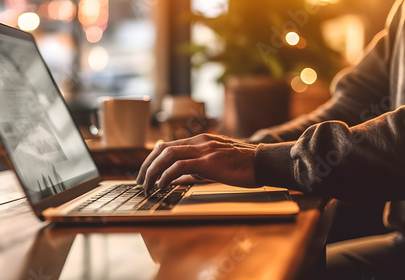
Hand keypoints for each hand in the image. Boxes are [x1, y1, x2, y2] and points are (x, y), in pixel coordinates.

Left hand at [136, 133, 257, 192]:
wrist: (264, 162)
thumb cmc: (242, 166)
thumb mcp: (214, 166)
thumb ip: (193, 171)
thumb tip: (174, 181)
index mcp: (199, 141)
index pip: (166, 146)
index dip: (151, 160)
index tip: (144, 174)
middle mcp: (199, 141)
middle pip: (162, 149)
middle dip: (146, 166)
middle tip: (140, 182)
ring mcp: (204, 149)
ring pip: (168, 155)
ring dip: (153, 171)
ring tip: (148, 186)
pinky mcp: (209, 161)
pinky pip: (180, 166)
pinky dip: (167, 176)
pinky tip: (162, 186)